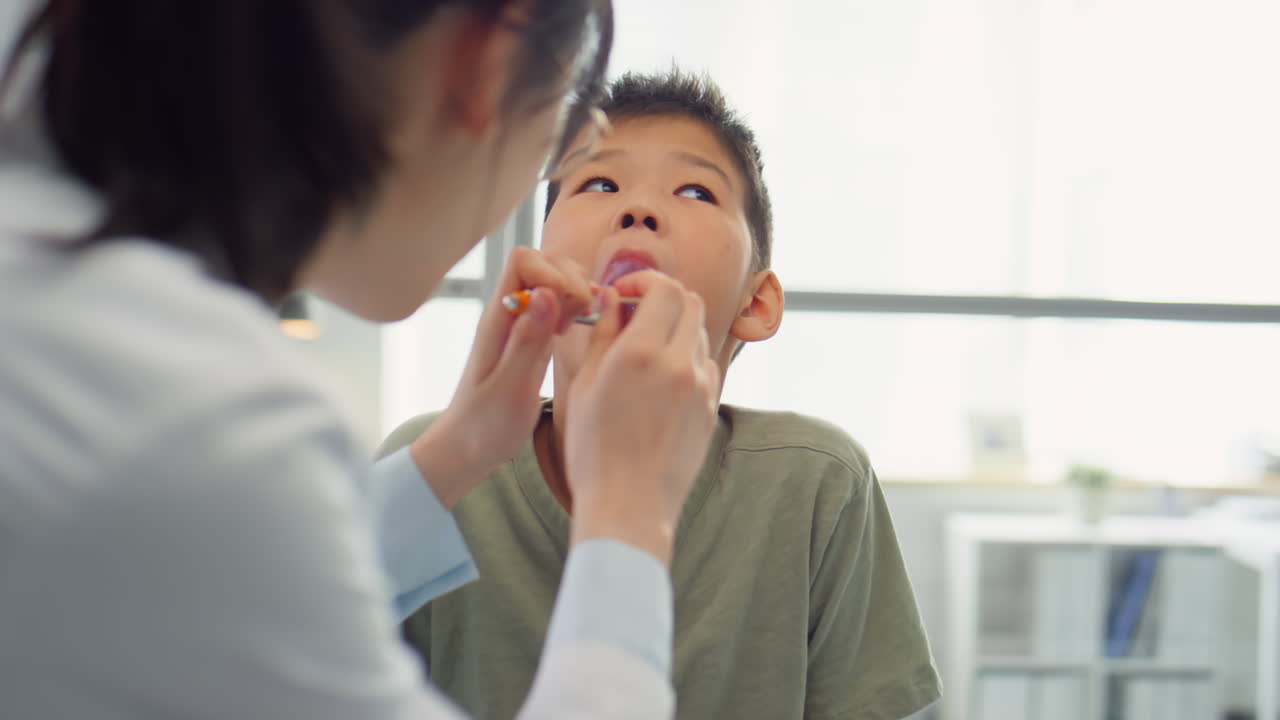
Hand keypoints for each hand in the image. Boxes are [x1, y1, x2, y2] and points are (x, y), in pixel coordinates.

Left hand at [410, 248, 591, 507]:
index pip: (523, 261)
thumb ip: (527, 341)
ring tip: (580, 323)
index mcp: (497, 320)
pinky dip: (573, 309)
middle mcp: (508, 315)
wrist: (466, 449)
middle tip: (582, 315)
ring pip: (552, 281)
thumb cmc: (484, 426)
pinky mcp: (531, 339)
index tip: (570, 306)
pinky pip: (555, 306)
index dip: (553, 272)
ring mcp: (520, 325)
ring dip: (575, 292)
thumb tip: (546, 293)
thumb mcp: (510, 388)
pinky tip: (574, 332)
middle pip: (542, 262)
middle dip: (571, 278)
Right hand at [563, 271, 720, 564]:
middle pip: (691, 302)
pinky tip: (660, 383)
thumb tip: (614, 299)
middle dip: (665, 298)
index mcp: (641, 353)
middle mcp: (679, 364)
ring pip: (699, 335)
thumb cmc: (594, 449)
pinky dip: (686, 360)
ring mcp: (702, 388)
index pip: (664, 289)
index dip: (645, 281)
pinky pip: (704, 367)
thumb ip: (604, 334)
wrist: (628, 506)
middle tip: (638, 313)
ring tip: (644, 352)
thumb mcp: (585, 385)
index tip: (625, 293)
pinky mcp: (711, 409)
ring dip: (676, 330)